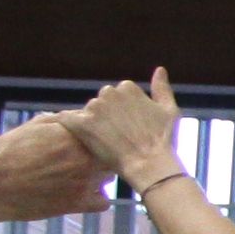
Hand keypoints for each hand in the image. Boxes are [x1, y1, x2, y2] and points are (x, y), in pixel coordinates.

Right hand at [0, 107, 111, 224]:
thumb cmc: (7, 152)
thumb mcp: (34, 126)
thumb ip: (62, 120)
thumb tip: (79, 116)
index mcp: (75, 135)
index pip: (106, 132)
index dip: (101, 136)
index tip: (93, 139)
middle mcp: (84, 157)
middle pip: (112, 154)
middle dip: (104, 154)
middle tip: (90, 157)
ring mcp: (83, 182)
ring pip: (109, 177)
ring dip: (101, 176)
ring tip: (81, 175)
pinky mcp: (77, 204)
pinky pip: (103, 202)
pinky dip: (97, 199)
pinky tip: (85, 195)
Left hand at [71, 72, 183, 187]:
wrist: (148, 164)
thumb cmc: (162, 139)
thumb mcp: (169, 110)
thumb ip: (162, 88)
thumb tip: (160, 69)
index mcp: (127, 87)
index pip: (118, 95)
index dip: (123, 111)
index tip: (129, 126)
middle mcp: (109, 93)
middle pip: (102, 102)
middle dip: (107, 115)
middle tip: (118, 135)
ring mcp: (94, 108)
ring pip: (87, 111)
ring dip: (92, 122)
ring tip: (105, 142)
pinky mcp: (81, 124)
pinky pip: (65, 118)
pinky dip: (66, 123)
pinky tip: (73, 133)